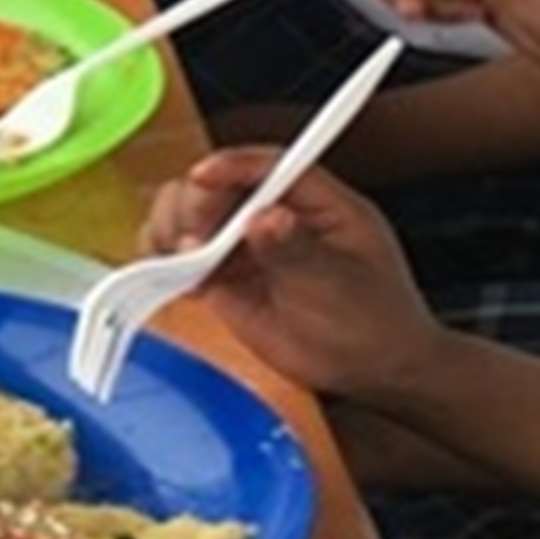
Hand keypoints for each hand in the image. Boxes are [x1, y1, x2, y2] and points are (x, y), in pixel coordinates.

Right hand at [134, 140, 444, 398]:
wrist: (374, 373)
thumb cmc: (375, 322)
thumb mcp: (342, 285)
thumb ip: (300, 252)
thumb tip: (266, 219)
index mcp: (315, 201)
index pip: (266, 166)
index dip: (231, 166)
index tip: (204, 176)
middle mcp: (273, 214)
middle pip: (216, 185)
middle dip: (195, 204)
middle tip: (196, 239)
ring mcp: (244, 245)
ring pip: (187, 213)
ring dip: (171, 227)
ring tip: (185, 259)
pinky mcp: (223, 278)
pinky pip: (179, 257)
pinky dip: (163, 259)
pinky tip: (172, 274)